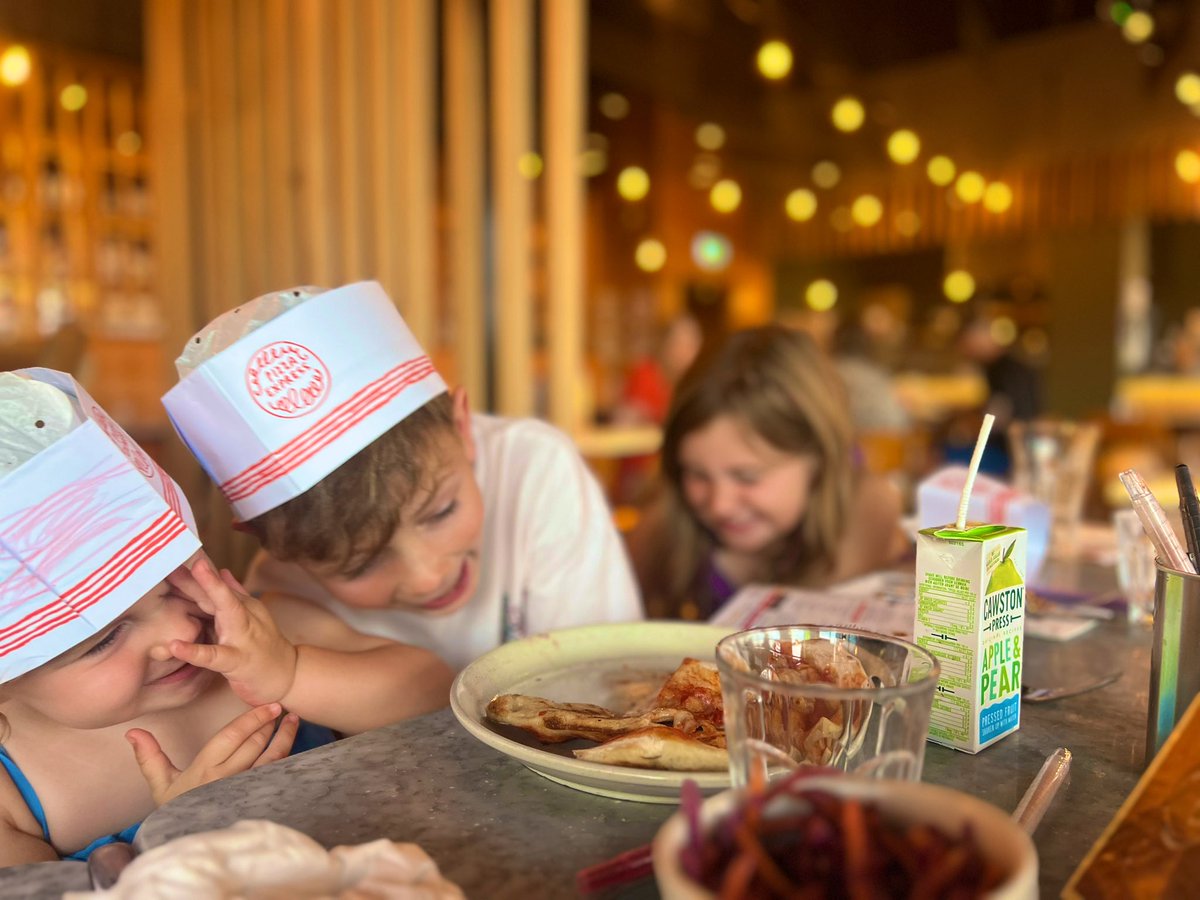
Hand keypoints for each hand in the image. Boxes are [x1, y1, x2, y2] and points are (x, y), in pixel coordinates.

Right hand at [126, 703, 298, 805]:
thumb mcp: (161, 785)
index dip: (251, 719)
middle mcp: (228, 778)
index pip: (232, 736)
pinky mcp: (257, 797)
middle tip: (279, 706)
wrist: (192, 841)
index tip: (267, 705)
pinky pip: (275, 773)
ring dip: (285, 737)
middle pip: (254, 744)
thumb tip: (132, 732)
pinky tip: (291, 742)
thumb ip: (149, 757)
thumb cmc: (177, 810)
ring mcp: (245, 789)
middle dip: (268, 723)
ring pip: (271, 758)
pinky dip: (286, 756)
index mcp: (205, 770)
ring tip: (293, 720)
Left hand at [167, 557, 298, 706]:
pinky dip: (195, 651)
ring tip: (177, 582)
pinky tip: (175, 646)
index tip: (178, 552)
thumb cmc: (266, 648)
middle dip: (198, 573)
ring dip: (203, 594)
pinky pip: (215, 656)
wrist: (289, 676)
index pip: (218, 585)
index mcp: (245, 607)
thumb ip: (237, 594)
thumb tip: (222, 571)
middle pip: (220, 591)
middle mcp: (245, 616)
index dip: (198, 570)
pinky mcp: (238, 661)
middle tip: (174, 557)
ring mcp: (243, 637)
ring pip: (224, 612)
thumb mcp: (254, 617)